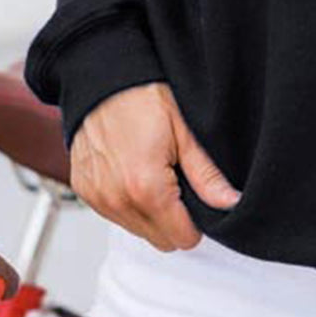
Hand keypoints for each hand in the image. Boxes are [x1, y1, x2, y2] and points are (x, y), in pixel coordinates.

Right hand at [67, 82, 241, 250]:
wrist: (102, 77)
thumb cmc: (142, 97)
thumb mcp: (185, 130)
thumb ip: (207, 175)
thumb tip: (230, 202)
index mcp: (146, 188)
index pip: (182, 238)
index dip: (196, 222)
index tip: (196, 197)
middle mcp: (117, 200)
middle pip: (160, 240)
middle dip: (175, 219)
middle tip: (178, 181)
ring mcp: (97, 198)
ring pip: (137, 230)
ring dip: (151, 212)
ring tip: (155, 173)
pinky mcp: (84, 191)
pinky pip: (115, 215)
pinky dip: (128, 202)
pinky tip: (133, 172)